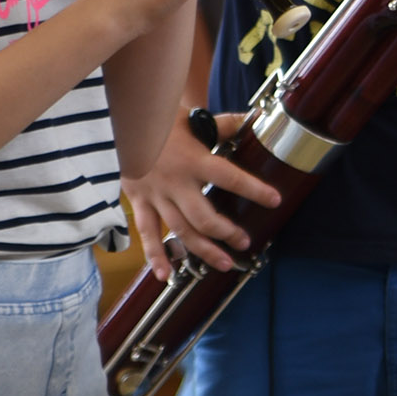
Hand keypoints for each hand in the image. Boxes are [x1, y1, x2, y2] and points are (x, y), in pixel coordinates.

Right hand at [122, 111, 279, 272]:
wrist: (122, 122)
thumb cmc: (162, 121)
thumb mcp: (195, 120)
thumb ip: (226, 125)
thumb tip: (256, 119)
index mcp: (194, 160)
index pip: (229, 177)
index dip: (253, 189)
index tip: (274, 200)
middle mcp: (176, 182)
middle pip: (204, 216)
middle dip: (227, 232)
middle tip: (245, 242)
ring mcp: (156, 195)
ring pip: (181, 230)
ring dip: (203, 250)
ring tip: (224, 263)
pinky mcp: (139, 202)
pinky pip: (147, 233)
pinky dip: (155, 256)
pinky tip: (165, 276)